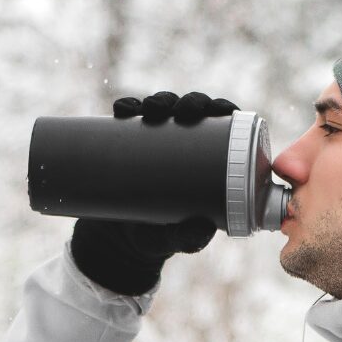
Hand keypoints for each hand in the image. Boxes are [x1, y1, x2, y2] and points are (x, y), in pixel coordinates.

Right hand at [69, 91, 239, 295]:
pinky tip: (123, 108)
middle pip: (193, 110)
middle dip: (189, 102)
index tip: (218, 110)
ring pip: (163, 108)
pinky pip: (127, 118)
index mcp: (208, 158)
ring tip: (151, 109)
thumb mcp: (176, 239)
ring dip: (159, 100)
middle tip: (180, 112)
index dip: (222, 108)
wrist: (118, 240)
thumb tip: (204, 228)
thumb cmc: (160, 236)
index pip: (223, 124)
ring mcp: (154, 140)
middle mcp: (183, 143)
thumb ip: (190, 238)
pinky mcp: (126, 142)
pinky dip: (126, 108)